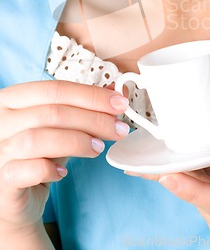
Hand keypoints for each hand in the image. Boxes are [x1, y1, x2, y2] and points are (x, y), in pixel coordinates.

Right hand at [0, 80, 128, 232]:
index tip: (119, 103)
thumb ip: (82, 109)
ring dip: (77, 141)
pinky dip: (50, 169)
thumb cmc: (36, 156)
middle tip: (118, 129)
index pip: (55, 89)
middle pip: (52, 112)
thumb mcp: (60, 128)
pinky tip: (63, 172)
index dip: (91, 95)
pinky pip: (27, 169)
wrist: (13, 200)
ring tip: (97, 148)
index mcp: (11, 99)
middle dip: (93, 119)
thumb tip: (113, 92)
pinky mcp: (0, 178)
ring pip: (39, 138)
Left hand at [128, 127, 209, 247]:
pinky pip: (203, 208)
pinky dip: (195, 187)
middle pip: (203, 199)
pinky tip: (187, 167)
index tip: (168, 175)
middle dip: (180, 173)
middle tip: (156, 149)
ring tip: (173, 152)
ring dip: (186, 178)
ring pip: (199, 204)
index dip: (194, 190)